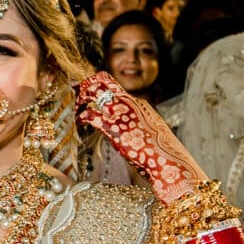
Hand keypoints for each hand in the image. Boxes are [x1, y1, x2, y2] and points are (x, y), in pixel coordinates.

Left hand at [73, 72, 201, 200]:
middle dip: (86, 84)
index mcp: (139, 104)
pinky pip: (90, 115)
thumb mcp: (150, 133)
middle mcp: (130, 103)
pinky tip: (79, 124)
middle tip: (74, 89)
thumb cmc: (161, 153)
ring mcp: (121, 113)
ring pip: (94, 92)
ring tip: (77, 109)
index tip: (85, 87)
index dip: (97, 85)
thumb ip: (138, 127)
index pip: (114, 86)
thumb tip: (128, 133)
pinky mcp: (114, 128)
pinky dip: (81, 117)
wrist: (169, 162)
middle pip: (103, 81)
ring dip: (81, 99)